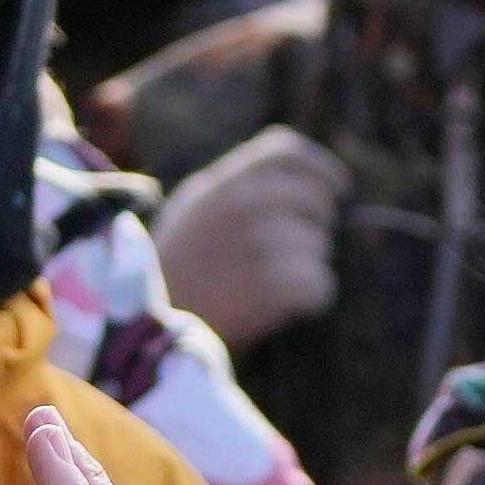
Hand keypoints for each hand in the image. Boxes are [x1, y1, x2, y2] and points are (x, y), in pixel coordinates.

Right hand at [154, 126, 347, 348]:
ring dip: (307, 268)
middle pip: (313, 200)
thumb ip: (235, 190)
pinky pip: (319, 283)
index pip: (285, 152)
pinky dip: (311, 298)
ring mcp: (256, 242)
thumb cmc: (175, 276)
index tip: (339, 190)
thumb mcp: (192, 215)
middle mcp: (239, 205)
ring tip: (271, 288)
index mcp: (219, 184)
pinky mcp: (271, 285)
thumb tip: (301, 185)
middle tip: (299, 253)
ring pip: (318, 247)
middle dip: (316, 227)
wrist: (145, 331)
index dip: (321, 169)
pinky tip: (285, 306)